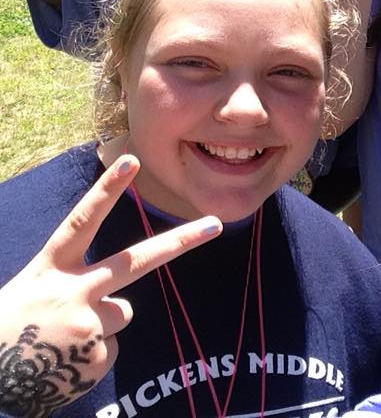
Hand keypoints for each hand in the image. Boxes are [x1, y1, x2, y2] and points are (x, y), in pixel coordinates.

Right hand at [0, 156, 221, 411]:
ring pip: (122, 314)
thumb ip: (75, 284)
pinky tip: (64, 365)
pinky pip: (111, 348)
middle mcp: (73, 291)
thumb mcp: (33, 293)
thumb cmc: (9, 332)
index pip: (82, 221)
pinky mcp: (96, 357)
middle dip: (181, 241)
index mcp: (50, 268)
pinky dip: (91, 357)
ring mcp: (88, 324)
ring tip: (62, 341)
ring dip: (100, 327)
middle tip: (216, 224)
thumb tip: (122, 301)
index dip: (108, 190)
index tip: (132, 159)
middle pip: (137, 260)